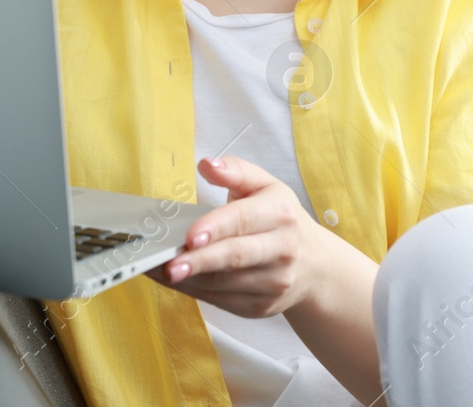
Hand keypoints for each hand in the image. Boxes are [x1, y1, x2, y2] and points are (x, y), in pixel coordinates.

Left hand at [143, 155, 329, 319]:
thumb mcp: (265, 186)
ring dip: (189, 279)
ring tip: (158, 270)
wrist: (314, 265)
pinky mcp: (261, 306)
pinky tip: (174, 281)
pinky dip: (194, 291)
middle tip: (168, 264)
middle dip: (199, 261)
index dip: (216, 227)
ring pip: (225, 284)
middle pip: (235, 257)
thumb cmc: (279, 219)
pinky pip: (221, 301)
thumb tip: (206, 165)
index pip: (244, 219)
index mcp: (280, 213)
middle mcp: (282, 249)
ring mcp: (274, 282)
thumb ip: (235, 172)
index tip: (190, 235)